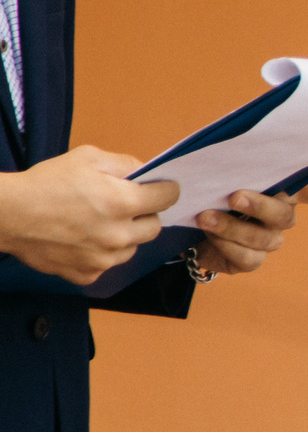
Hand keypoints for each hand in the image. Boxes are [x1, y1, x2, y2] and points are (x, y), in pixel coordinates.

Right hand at [0, 147, 179, 282]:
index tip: (160, 188)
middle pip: (154, 227)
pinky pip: (106, 265)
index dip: (165, 189)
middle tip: (125, 206)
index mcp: (122, 203)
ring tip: (99, 223)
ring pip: (132, 248)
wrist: (7, 214)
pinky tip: (82, 240)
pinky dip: (100, 254)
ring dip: (124, 236)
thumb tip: (146, 173)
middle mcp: (118, 235)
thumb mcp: (87, 157)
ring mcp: (102, 259)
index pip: (167, 198)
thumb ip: (124, 164)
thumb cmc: (45, 183)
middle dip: (145, 215)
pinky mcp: (86, 274)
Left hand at [194, 178, 307, 276]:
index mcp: (281, 189)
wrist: (185, 222)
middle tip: (234, 198)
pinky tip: (209, 236)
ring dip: (232, 228)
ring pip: (263, 238)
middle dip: (260, 207)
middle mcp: (281, 216)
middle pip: (285, 216)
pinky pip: (248, 258)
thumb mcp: (214, 173)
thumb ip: (221, 168)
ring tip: (205, 217)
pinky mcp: (250, 261)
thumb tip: (208, 165)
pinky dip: (226, 246)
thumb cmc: (207, 188)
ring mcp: (268, 240)